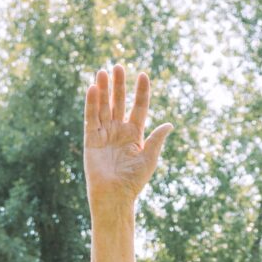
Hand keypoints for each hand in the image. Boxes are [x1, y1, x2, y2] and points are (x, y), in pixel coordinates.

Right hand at [84, 63, 169, 209]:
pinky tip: (92, 89)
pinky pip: (91, 119)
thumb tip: (170, 125)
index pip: (139, 107)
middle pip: (119, 102)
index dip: (141, 92)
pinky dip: (91, 104)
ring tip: (103, 71)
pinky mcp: (91, 140)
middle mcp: (119, 131)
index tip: (143, 74)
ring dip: (103, 90)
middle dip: (119, 85)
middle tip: (118, 66)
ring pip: (103, 107)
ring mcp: (104, 134)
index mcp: (135, 134)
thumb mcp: (149, 158)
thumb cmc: (133, 181)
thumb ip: (156, 140)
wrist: (115, 196)